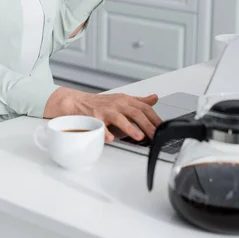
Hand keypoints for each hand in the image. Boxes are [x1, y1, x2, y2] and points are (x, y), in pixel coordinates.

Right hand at [44, 88, 160, 141]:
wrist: (75, 102)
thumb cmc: (99, 103)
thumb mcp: (121, 99)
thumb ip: (138, 101)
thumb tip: (154, 98)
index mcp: (125, 100)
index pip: (144, 108)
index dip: (155, 118)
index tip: (163, 128)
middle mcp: (117, 104)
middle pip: (136, 113)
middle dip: (148, 125)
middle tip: (156, 136)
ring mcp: (105, 111)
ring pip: (120, 118)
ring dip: (130, 128)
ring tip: (139, 137)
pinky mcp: (93, 118)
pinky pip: (100, 126)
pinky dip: (105, 133)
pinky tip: (110, 139)